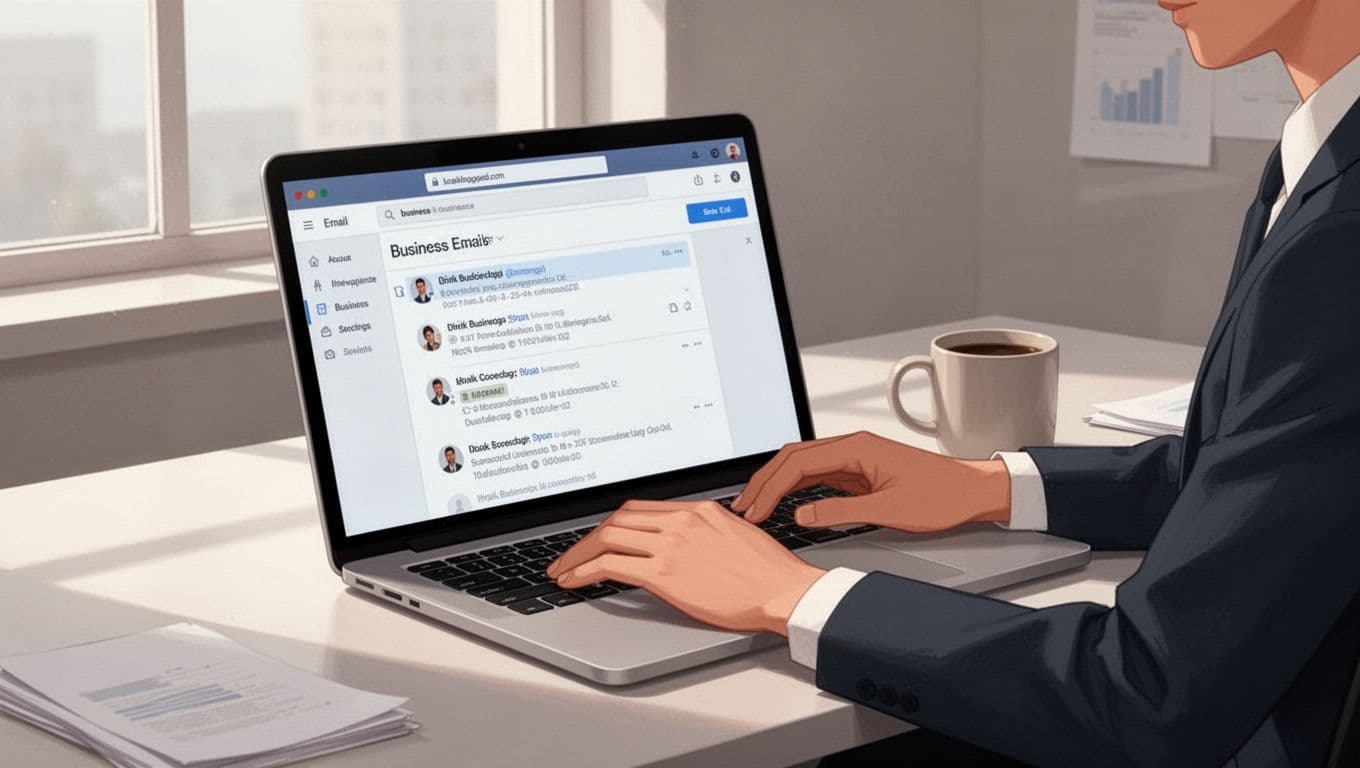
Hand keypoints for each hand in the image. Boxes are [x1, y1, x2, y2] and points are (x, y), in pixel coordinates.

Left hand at [546, 500, 825, 635]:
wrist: (784, 590)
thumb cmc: (768, 573)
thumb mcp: (734, 536)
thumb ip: (703, 534)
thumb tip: (680, 547)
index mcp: (698, 510)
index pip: (640, 509)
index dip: (611, 524)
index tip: (597, 538)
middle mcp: (681, 520)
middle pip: (618, 518)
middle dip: (587, 537)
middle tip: (569, 555)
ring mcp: (672, 544)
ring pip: (607, 537)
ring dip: (577, 554)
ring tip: (562, 570)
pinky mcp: (665, 573)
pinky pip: (610, 565)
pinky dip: (584, 572)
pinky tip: (573, 582)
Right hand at [731, 431, 1010, 532]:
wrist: (973, 491)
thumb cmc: (942, 496)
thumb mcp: (889, 511)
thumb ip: (842, 512)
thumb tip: (802, 514)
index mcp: (857, 448)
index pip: (798, 462)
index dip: (771, 487)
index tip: (754, 510)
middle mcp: (852, 446)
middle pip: (793, 457)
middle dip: (764, 482)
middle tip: (743, 508)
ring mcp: (855, 456)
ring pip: (802, 463)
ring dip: (776, 482)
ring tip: (755, 505)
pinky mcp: (859, 470)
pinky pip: (817, 473)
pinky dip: (795, 486)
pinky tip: (784, 501)